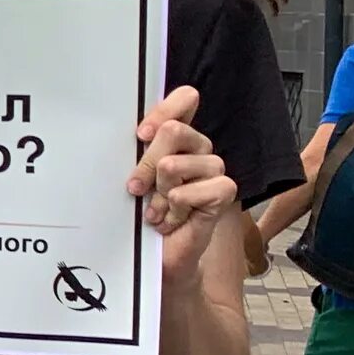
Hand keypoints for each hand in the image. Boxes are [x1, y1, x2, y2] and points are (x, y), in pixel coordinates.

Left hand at [133, 85, 238, 282]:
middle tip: (137, 189)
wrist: (158, 255)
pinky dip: (174, 209)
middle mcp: (198, 148)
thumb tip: (130, 132)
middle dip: (146, 163)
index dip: (164, 109)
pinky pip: (192, 191)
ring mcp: (213, 170)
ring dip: (158, 192)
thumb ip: (135, 152)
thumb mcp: (132, 177)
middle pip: (173, 130)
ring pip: (175, 164)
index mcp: (177, 137)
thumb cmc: (141, 213)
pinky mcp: (223, 193)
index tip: (141, 134)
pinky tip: (171, 220)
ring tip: (156, 209)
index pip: (185, 99)